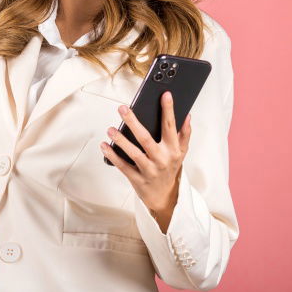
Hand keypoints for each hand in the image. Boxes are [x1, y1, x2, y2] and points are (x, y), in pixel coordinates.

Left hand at [100, 92, 191, 216]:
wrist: (165, 196)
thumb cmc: (171, 168)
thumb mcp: (181, 152)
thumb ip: (184, 134)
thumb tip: (187, 115)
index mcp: (173, 150)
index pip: (170, 127)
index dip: (168, 110)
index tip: (165, 94)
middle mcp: (162, 159)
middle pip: (146, 138)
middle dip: (134, 122)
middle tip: (123, 108)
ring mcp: (149, 170)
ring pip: (134, 153)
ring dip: (121, 140)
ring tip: (110, 129)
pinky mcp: (137, 179)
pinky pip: (123, 166)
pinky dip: (112, 156)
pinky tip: (104, 146)